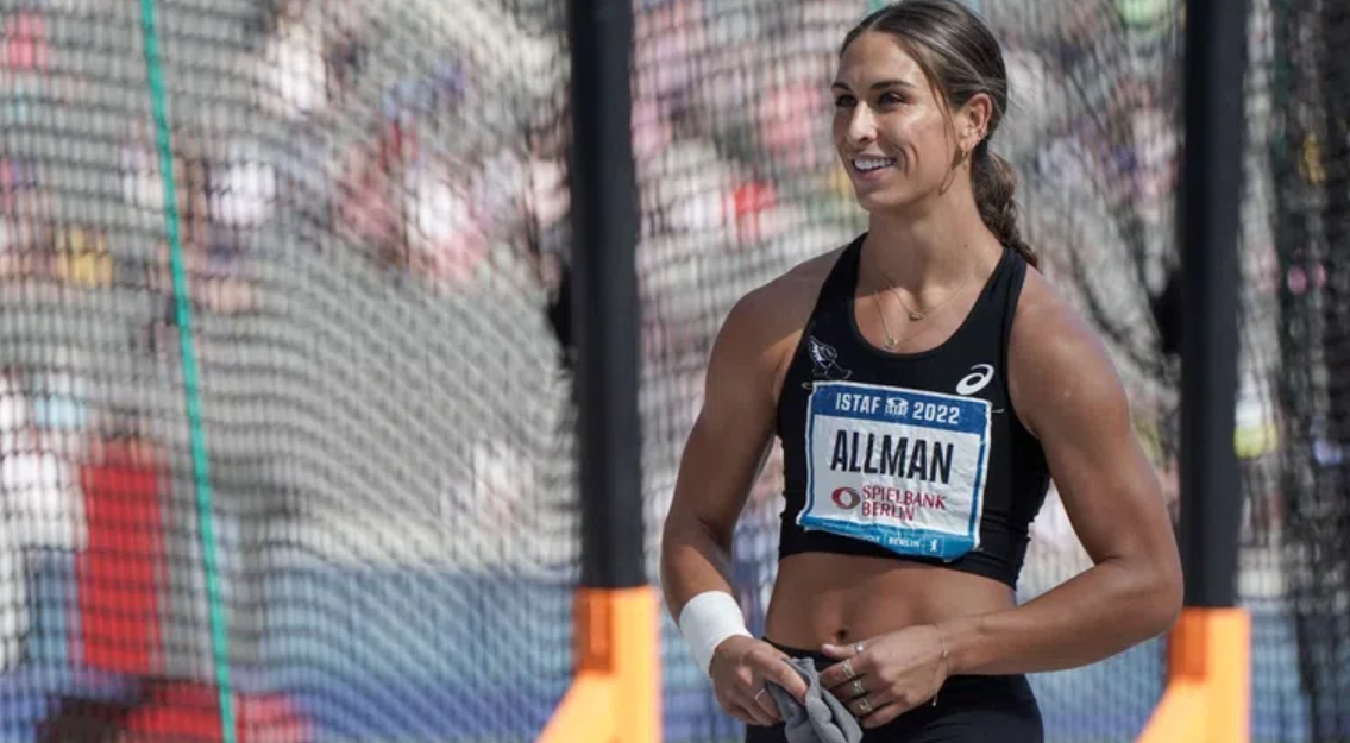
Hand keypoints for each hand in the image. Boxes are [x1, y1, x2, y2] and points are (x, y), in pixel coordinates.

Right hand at [709, 636, 808, 726]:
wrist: (720, 652)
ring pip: (762, 716)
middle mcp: (743, 676)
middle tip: (793, 706)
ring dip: (775, 716)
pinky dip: (761, 717)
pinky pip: (751, 720)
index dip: (798, 688)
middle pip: (772, 704)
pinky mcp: (726, 705)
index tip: (809, 698)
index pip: (781, 675)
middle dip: (786, 708)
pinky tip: (763, 709)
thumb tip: (809, 682)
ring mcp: (732, 692)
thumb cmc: (751, 651)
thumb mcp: (768, 649)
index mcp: (756, 658)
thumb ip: (787, 665)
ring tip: (779, 710)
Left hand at [817, 624, 950, 727]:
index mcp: (870, 658)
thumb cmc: (908, 640)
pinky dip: (867, 720)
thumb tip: (824, 649)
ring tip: (844, 704)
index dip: (826, 678)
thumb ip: (850, 648)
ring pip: (860, 706)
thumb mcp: (878, 639)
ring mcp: (891, 693)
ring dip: (849, 706)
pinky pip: (879, 718)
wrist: (941, 650)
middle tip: (830, 693)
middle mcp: (879, 677)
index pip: (838, 673)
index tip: (821, 681)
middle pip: (847, 691)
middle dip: (835, 693)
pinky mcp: (903, 704)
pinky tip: (862, 717)